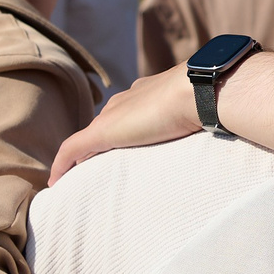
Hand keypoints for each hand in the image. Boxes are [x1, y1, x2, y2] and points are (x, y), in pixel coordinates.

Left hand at [50, 65, 201, 181]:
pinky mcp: (102, 132)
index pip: (126, 111)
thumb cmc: (207, 99)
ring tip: (75, 175)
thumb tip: (218, 126)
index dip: (120, 126)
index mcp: (148, 92)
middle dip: (96, 141)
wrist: (197, 90)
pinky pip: (72, 150)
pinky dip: (62, 164)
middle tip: (91, 164)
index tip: (120, 142)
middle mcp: (126, 100)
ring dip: (80, 155)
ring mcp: (112, 115)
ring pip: (86, 136)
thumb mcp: (200, 109)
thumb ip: (199, 115)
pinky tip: (55, 183)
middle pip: (104, 122)